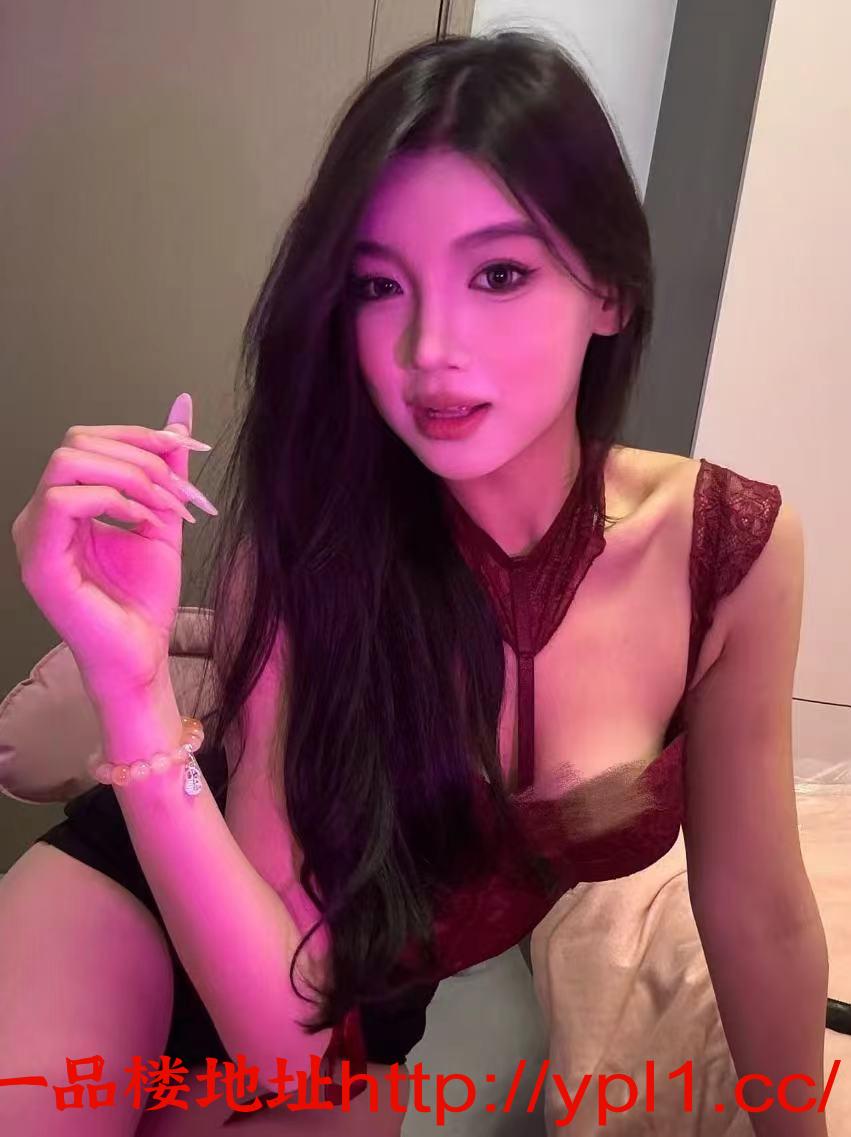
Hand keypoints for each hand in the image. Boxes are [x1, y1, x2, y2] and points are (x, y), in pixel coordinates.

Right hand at [11, 393, 215, 698]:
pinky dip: (113, 501)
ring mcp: (34, 538)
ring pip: (69, 462)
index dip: (138, 435)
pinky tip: (142, 524)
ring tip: (165, 511)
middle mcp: (41, 516)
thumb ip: (167, 466)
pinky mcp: (39, 562)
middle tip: (180, 495)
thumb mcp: (164, 517)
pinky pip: (63, 501)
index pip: (87, 439)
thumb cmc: (144, 600)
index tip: (187, 450)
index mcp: (64, 504)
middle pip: (77, 442)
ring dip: (131, 477)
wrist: (143, 655)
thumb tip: (180, 410)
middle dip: (141, 458)